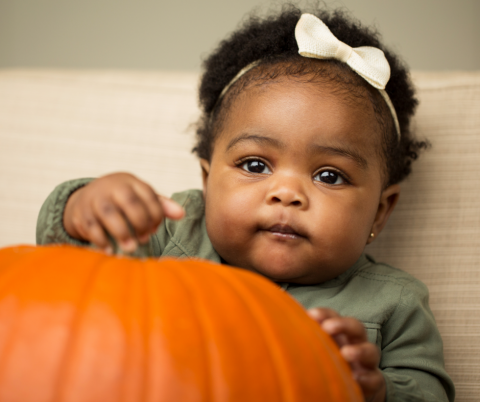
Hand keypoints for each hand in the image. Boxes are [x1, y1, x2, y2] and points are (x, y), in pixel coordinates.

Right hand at [63, 172, 184, 252]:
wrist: (87, 196)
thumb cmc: (122, 199)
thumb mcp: (141, 197)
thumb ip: (161, 205)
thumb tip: (181, 214)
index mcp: (131, 182)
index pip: (148, 195)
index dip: (155, 214)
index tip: (154, 229)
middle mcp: (112, 187)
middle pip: (129, 202)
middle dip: (140, 222)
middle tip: (145, 239)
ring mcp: (95, 199)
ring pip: (108, 213)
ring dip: (121, 232)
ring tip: (131, 248)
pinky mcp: (82, 213)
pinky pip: (91, 226)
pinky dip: (101, 240)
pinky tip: (110, 251)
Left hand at [307, 308, 385, 401]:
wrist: (358, 387)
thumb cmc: (333, 360)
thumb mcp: (320, 346)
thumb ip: (305, 333)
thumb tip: (281, 316)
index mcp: (339, 332)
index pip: (334, 316)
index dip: (325, 313)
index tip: (311, 314)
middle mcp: (355, 342)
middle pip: (355, 326)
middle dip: (342, 324)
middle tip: (328, 328)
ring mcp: (366, 362)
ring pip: (370, 350)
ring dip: (358, 350)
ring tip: (345, 353)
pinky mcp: (374, 382)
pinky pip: (375, 378)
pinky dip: (367, 378)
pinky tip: (357, 378)